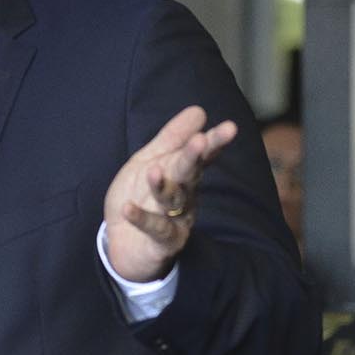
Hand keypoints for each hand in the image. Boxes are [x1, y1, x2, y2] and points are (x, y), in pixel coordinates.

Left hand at [102, 105, 237, 283]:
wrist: (124, 244)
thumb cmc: (141, 196)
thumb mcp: (150, 161)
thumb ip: (172, 138)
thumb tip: (199, 111)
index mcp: (184, 174)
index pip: (202, 155)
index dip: (215, 142)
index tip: (230, 128)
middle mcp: (185, 196)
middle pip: (190, 174)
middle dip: (193, 157)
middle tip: (200, 141)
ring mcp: (176, 220)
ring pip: (173, 201)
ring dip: (163, 186)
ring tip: (153, 171)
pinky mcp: (164, 243)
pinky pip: (155, 229)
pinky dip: (141, 219)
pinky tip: (129, 208)